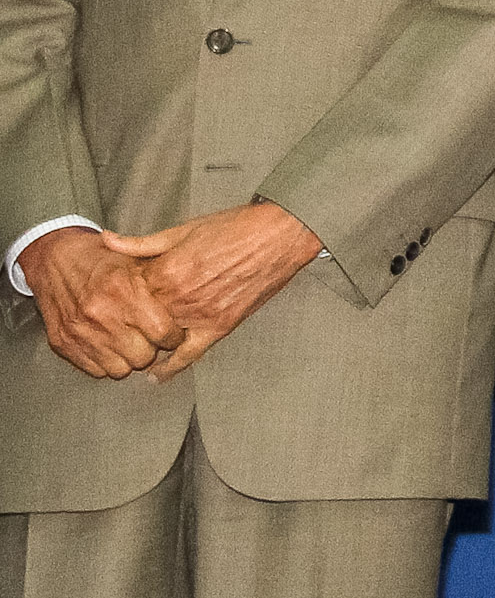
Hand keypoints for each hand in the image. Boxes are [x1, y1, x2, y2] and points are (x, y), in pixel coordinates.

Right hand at [21, 226, 186, 379]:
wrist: (55, 260)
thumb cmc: (101, 259)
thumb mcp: (136, 259)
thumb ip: (162, 281)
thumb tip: (188, 300)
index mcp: (124, 290)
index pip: (162, 331)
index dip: (173, 336)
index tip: (174, 333)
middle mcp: (101, 314)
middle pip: (142, 356)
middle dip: (152, 349)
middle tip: (151, 338)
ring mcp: (80, 332)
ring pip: (119, 369)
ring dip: (129, 359)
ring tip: (131, 342)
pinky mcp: (63, 344)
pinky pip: (95, 370)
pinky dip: (106, 362)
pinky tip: (111, 345)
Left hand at [107, 202, 320, 379]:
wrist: (279, 235)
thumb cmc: (234, 227)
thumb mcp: (184, 229)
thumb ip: (142, 242)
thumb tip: (106, 239)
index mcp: (165, 270)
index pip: (126, 293)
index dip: (119, 294)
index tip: (117, 294)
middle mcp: (178, 297)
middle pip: (137, 320)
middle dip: (127, 322)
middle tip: (121, 322)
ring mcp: (198, 315)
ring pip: (157, 340)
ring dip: (143, 344)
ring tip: (133, 345)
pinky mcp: (219, 327)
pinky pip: (188, 355)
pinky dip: (170, 368)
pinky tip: (155, 376)